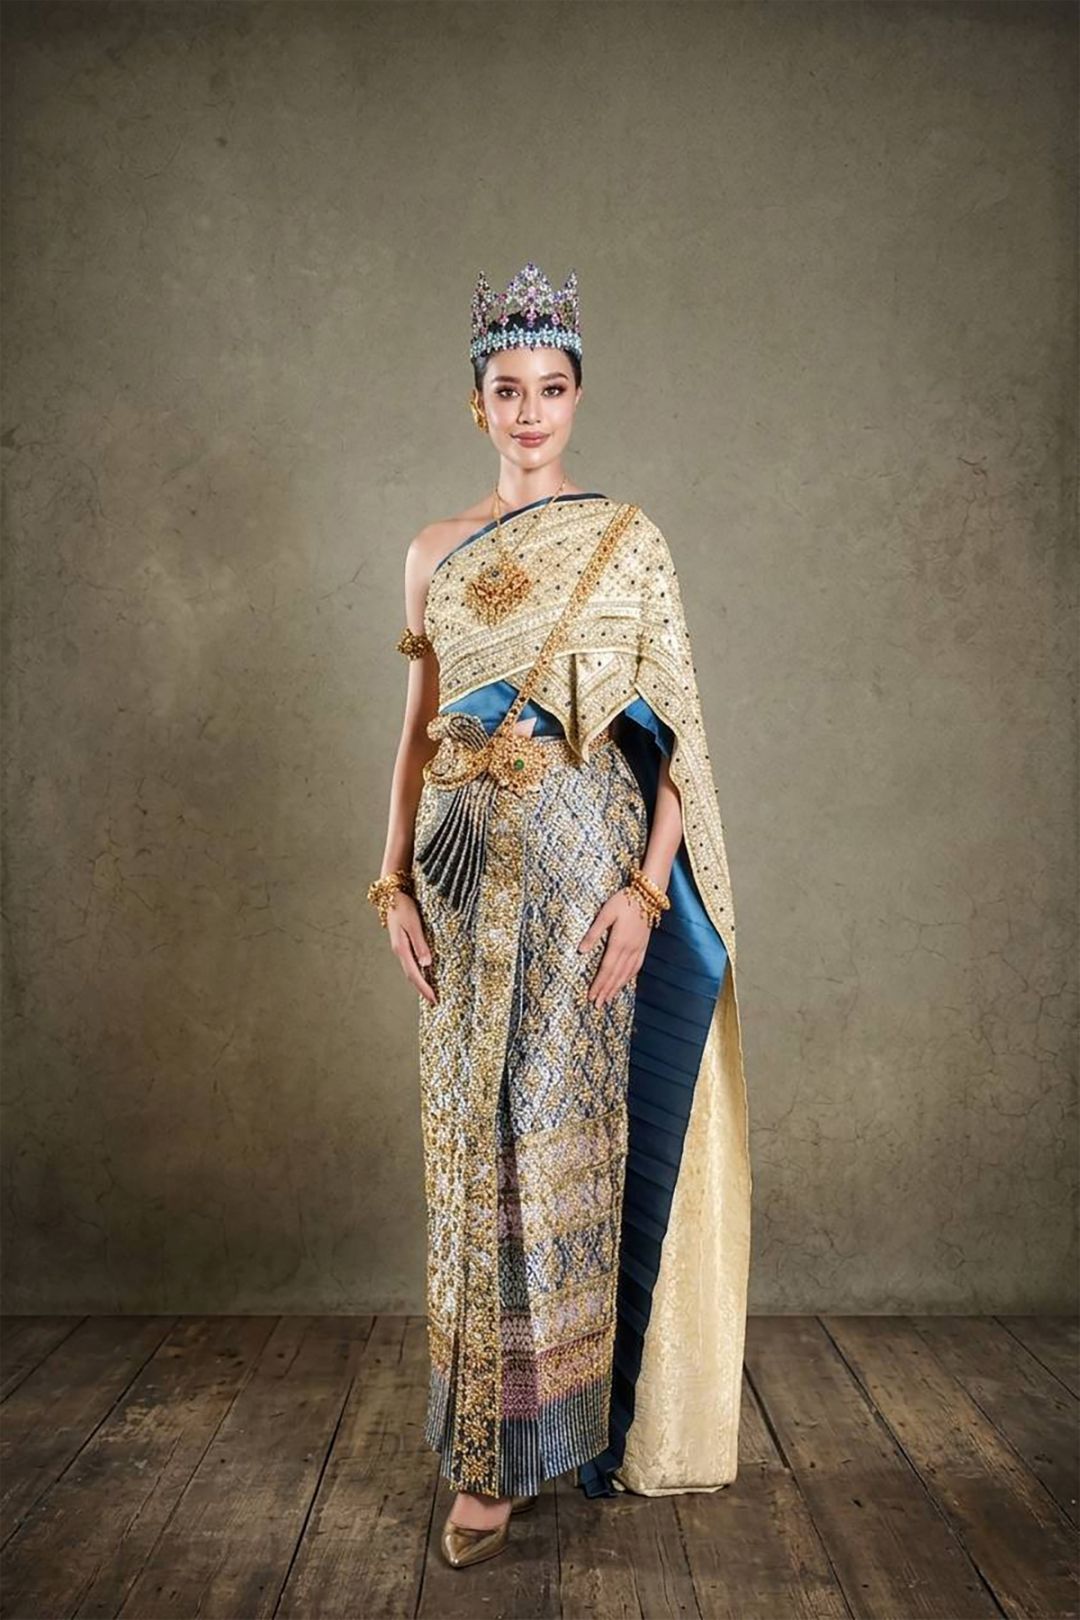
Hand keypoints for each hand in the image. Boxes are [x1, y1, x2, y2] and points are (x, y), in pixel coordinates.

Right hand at [387, 892, 436, 1004]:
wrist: (392, 893)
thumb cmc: (404, 906)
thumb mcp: (414, 924)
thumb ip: (420, 944)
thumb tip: (426, 964)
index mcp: (401, 948)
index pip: (414, 973)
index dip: (423, 988)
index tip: (433, 999)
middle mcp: (400, 949)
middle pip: (411, 974)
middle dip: (422, 988)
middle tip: (434, 1001)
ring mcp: (401, 946)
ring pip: (411, 968)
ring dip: (420, 980)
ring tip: (430, 990)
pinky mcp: (403, 940)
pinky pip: (411, 959)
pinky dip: (419, 969)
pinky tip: (425, 971)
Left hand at [578, 886, 652, 1006]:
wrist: (648, 895)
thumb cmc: (623, 901)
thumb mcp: (605, 913)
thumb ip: (594, 933)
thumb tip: (581, 950)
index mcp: (618, 942)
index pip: (606, 969)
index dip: (599, 984)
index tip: (591, 996)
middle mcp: (630, 949)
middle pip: (616, 975)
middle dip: (606, 991)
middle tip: (597, 1005)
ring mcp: (638, 948)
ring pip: (626, 973)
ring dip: (616, 987)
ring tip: (608, 999)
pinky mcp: (643, 945)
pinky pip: (636, 966)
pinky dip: (629, 977)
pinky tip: (624, 982)